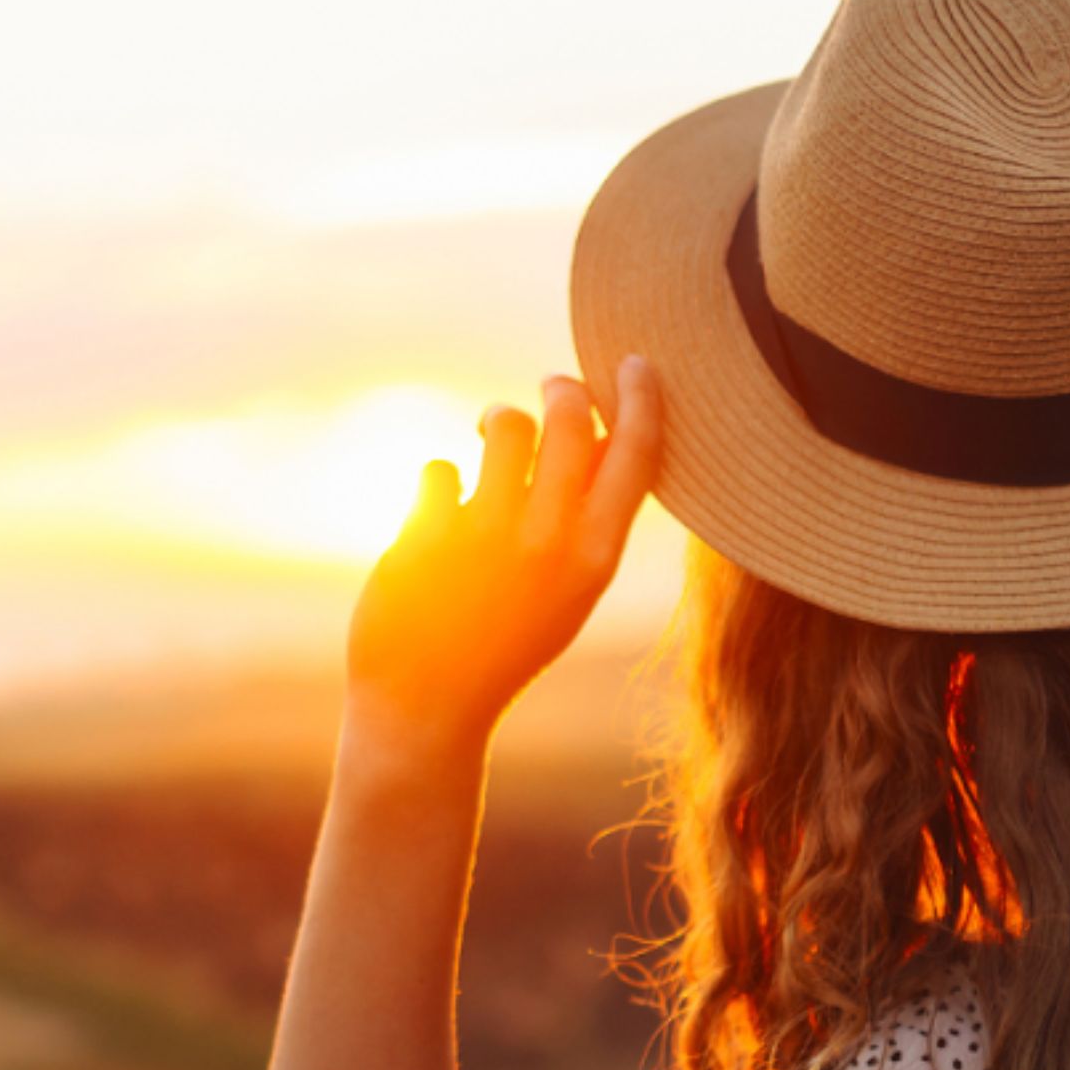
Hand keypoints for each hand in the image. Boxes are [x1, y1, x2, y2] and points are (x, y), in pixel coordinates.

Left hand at [344, 357, 662, 756]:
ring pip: (506, 425)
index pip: (637, 454)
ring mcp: (487, 537)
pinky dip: (438, 483)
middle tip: (551, 389)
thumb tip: (601, 432)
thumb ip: (588, 520)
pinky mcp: (427, 535)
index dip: (642, 399)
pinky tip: (436, 514)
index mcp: (595, 558)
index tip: (635, 362)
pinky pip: (439, 468)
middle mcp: (548, 541)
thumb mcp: (568, 591)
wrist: (429, 708)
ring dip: (498, 419)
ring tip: (490, 436)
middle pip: (571, 419)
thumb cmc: (505, 643)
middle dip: (563, 388)